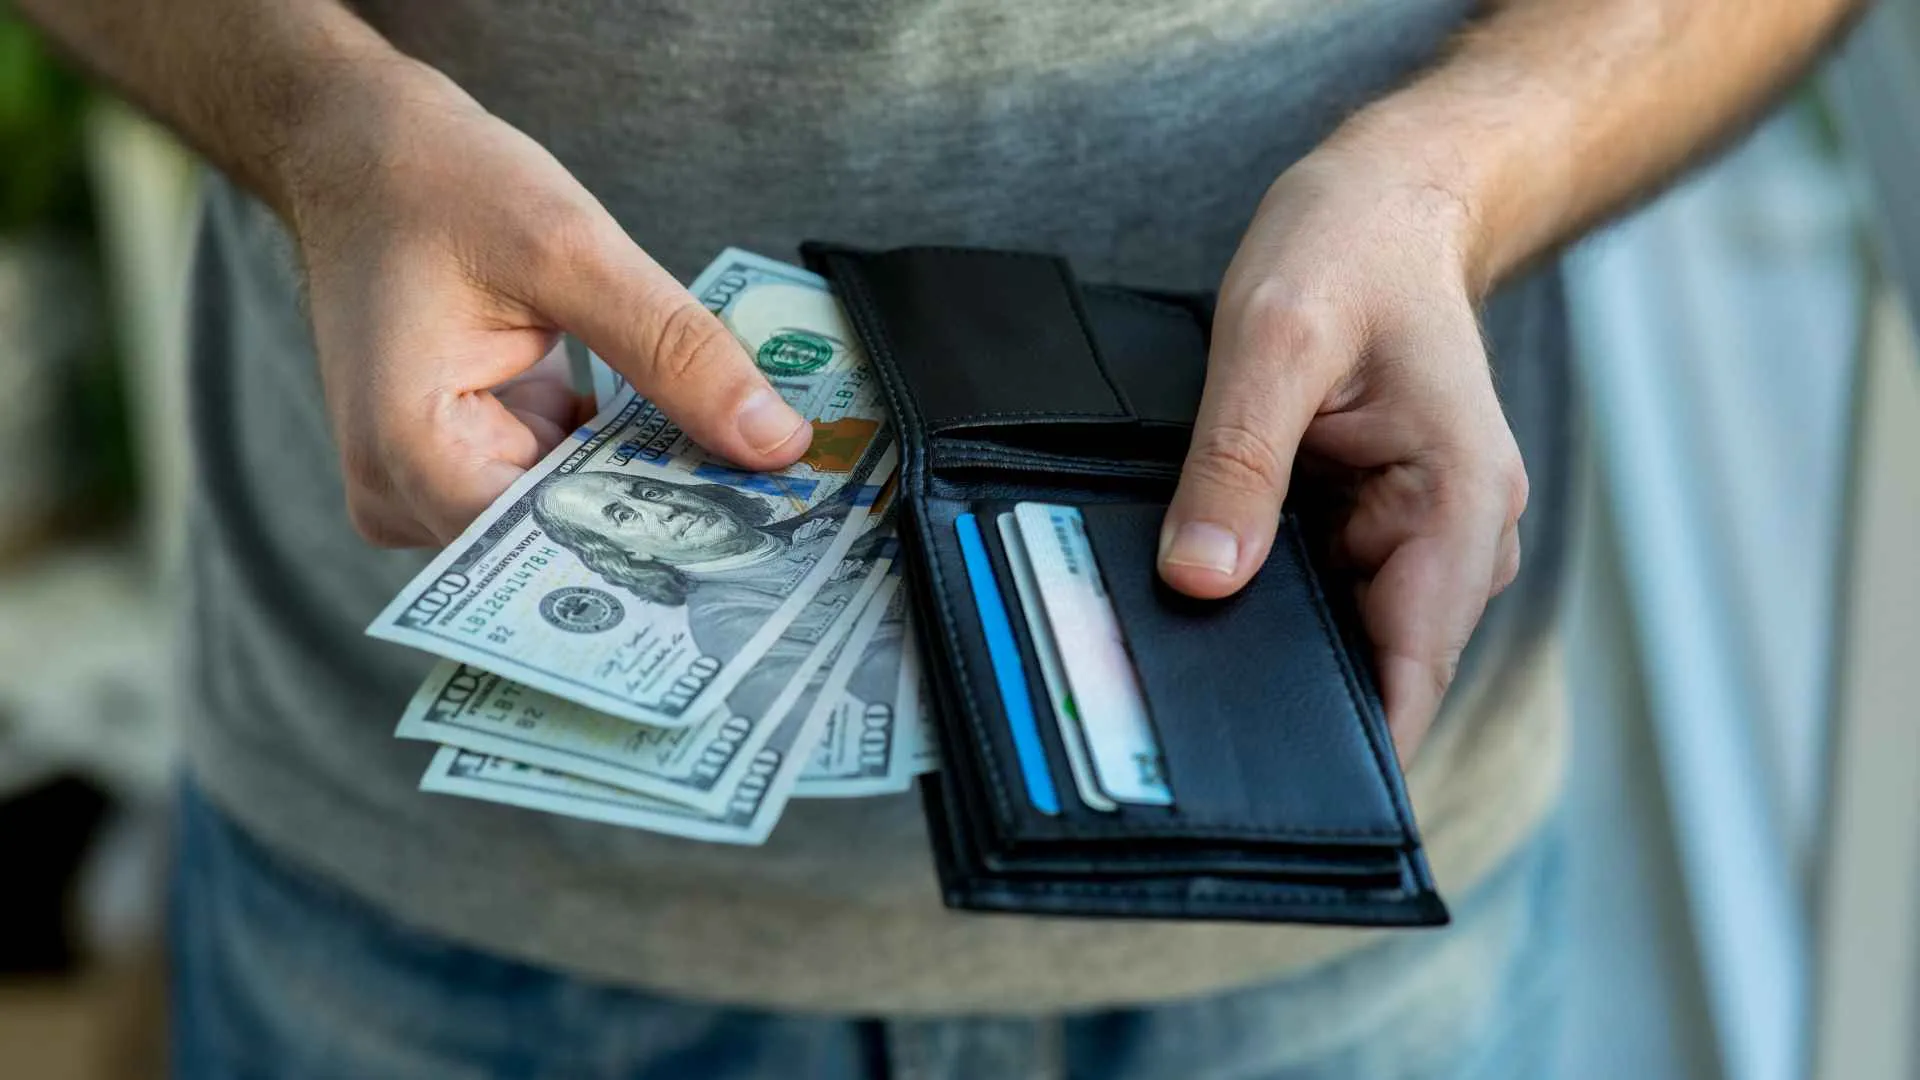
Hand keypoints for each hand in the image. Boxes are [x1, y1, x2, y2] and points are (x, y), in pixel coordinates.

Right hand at [283, 60, 810, 546]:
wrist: (365, 151)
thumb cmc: (438, 184)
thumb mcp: (574, 252)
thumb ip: (675, 352)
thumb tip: (775, 440)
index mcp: (408, 450)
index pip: (543, 548)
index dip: (653, 546)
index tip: (755, 541)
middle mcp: (402, 490)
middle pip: (554, 543)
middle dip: (662, 523)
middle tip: (779, 511)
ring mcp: (426, 483)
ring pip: (561, 518)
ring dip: (646, 492)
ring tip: (746, 476)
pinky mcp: (461, 460)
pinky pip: (553, 486)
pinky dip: (616, 462)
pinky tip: (689, 442)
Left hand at [1157, 136, 1527, 759]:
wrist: (1385, 201)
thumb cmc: (1352, 248)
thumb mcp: (1275, 337)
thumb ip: (1237, 460)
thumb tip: (1201, 579)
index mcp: (1461, 504)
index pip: (1412, 674)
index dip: (1351, 752)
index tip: (1274, 796)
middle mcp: (1454, 536)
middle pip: (1369, 666)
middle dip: (1283, 692)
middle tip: (1173, 704)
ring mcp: (1414, 535)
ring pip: (1336, 632)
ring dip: (1266, 638)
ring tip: (1181, 626)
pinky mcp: (1371, 524)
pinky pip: (1315, 588)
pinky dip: (1263, 590)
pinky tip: (1206, 578)